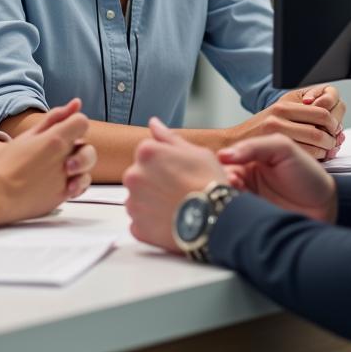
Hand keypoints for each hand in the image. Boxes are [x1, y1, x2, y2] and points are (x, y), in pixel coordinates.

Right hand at [0, 99, 94, 220]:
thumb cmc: (9, 164)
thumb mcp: (29, 134)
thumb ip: (55, 118)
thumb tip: (76, 104)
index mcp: (55, 140)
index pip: (82, 122)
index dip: (74, 124)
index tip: (62, 130)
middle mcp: (64, 159)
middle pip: (88, 148)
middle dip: (78, 148)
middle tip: (57, 153)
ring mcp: (65, 179)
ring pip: (87, 169)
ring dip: (78, 167)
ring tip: (60, 169)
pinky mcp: (63, 196)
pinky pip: (81, 187)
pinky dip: (77, 183)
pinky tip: (64, 181)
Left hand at [123, 118, 226, 253]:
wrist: (216, 220)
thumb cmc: (209, 184)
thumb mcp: (196, 152)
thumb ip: (168, 137)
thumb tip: (154, 124)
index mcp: (147, 152)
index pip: (148, 153)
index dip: (166, 163)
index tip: (179, 172)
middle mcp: (134, 175)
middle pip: (141, 176)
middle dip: (155, 182)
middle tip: (179, 190)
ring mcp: (134, 203)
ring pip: (139, 199)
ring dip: (152, 202)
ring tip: (177, 207)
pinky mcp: (137, 227)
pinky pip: (141, 223)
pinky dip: (152, 223)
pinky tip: (171, 221)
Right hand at [218, 134, 336, 222]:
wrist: (323, 207)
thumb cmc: (307, 175)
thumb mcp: (283, 148)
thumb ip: (254, 146)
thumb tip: (223, 155)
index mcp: (248, 157)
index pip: (224, 157)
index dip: (221, 161)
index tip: (225, 163)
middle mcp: (242, 177)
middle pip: (218, 177)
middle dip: (221, 179)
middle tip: (233, 182)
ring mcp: (243, 197)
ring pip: (222, 195)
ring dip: (226, 194)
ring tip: (238, 192)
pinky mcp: (247, 216)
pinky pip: (231, 213)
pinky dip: (232, 210)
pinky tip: (242, 206)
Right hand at [226, 86, 345, 159]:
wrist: (233, 145)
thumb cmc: (258, 134)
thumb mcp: (278, 116)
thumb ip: (302, 115)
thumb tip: (333, 124)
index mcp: (285, 104)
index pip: (322, 109)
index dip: (334, 122)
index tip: (334, 130)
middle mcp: (281, 112)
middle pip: (322, 123)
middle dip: (332, 136)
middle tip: (332, 143)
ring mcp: (277, 127)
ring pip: (317, 138)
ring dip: (326, 149)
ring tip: (325, 152)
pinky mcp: (274, 143)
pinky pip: (307, 152)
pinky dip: (316, 158)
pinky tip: (314, 159)